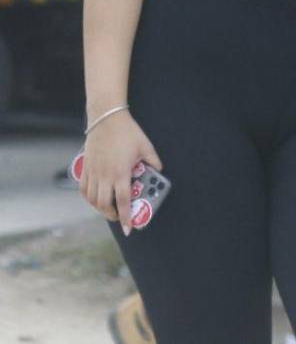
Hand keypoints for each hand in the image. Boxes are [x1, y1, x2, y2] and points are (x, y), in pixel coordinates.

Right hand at [79, 112, 162, 235]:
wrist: (106, 119)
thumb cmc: (128, 132)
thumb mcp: (146, 146)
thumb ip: (153, 161)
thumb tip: (159, 170)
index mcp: (121, 173)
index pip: (123, 201)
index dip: (126, 217)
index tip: (129, 228)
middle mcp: (105, 176)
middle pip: (105, 205)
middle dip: (113, 215)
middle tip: (121, 218)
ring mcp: (93, 172)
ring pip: (93, 199)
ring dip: (100, 208)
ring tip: (109, 209)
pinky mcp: (85, 168)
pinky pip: (84, 189)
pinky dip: (89, 198)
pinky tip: (95, 199)